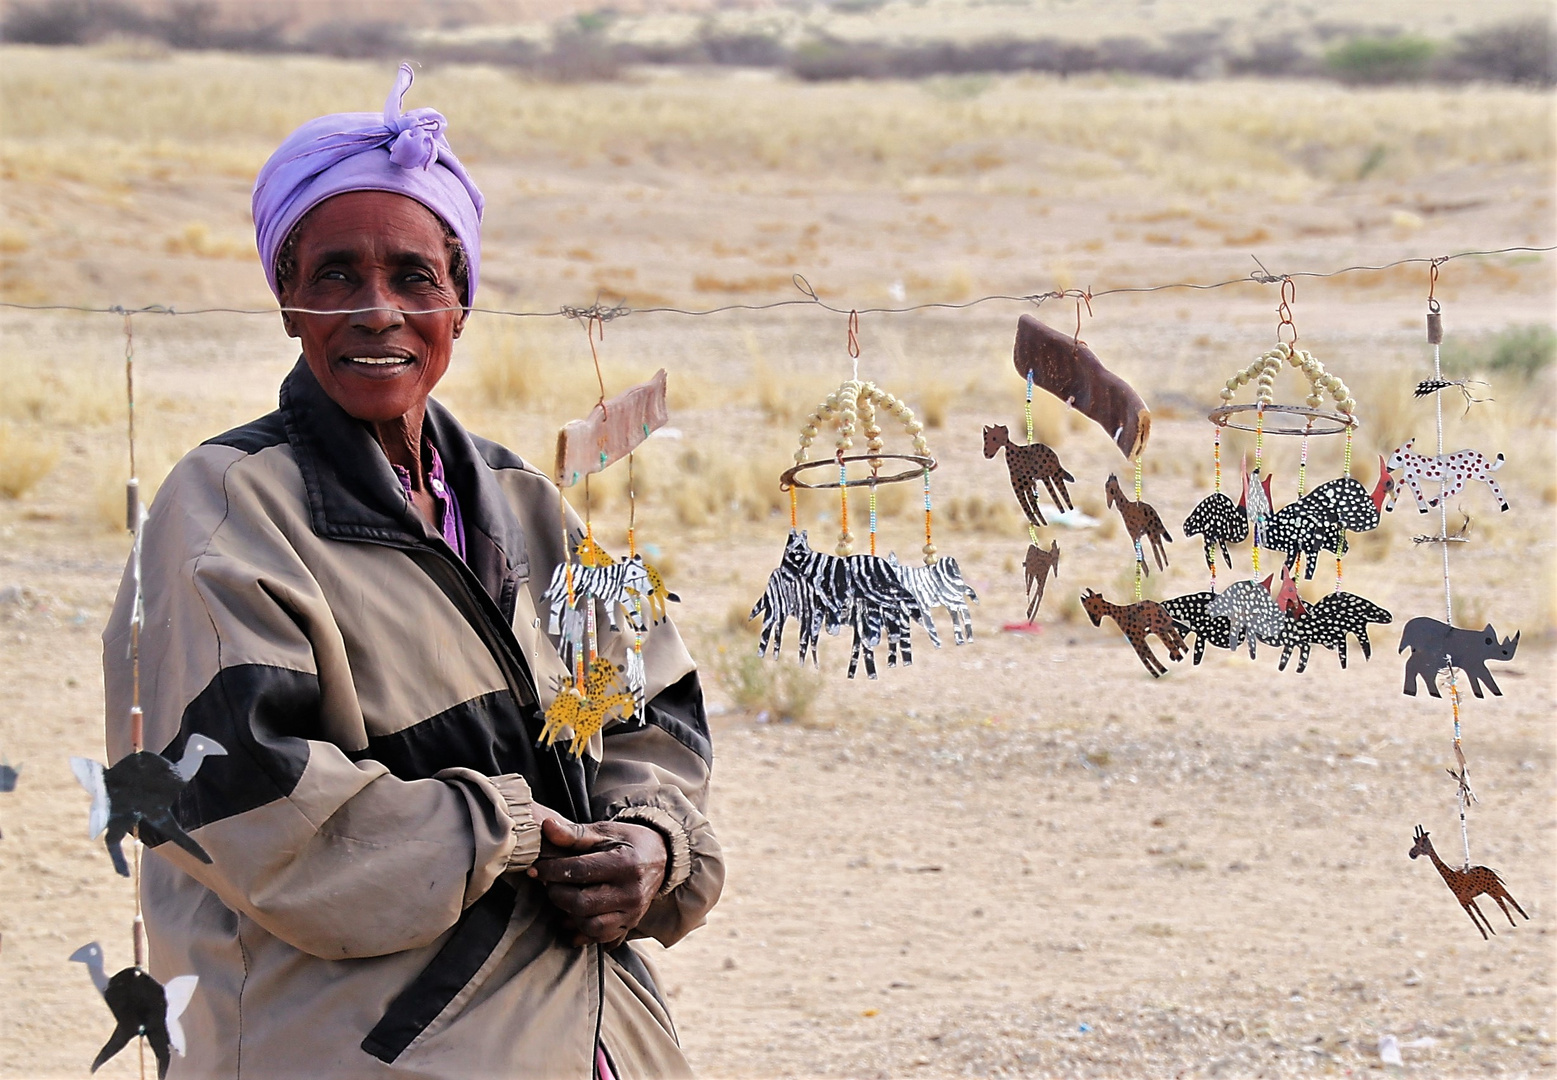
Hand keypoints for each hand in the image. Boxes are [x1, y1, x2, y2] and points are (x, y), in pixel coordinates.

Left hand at [529, 817, 666, 947]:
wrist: (662, 856)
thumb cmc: (629, 841)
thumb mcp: (606, 831)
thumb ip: (575, 833)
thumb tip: (546, 827)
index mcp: (625, 864)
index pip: (579, 871)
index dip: (551, 871)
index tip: (536, 869)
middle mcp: (631, 892)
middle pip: (581, 903)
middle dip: (557, 894)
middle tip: (548, 884)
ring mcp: (632, 912)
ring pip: (589, 925)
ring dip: (568, 914)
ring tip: (562, 898)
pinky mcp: (630, 924)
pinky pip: (601, 937)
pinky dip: (582, 931)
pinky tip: (572, 918)